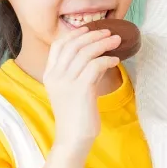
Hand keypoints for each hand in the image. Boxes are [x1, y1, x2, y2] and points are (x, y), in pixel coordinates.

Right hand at [42, 26, 120, 153]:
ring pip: (86, 52)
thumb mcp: (74, 88)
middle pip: (73, 45)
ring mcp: (67, 82)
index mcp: (50, 74)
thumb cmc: (76, 114)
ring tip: (117, 41)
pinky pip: (96, 65)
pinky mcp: (81, 89)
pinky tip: (115, 60)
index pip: (58, 46)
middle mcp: (55, 76)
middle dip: (93, 35)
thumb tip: (100, 55)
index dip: (74, 34)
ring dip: (103, 43)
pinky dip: (107, 59)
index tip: (88, 29)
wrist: (73, 138)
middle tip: (109, 32)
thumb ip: (83, 71)